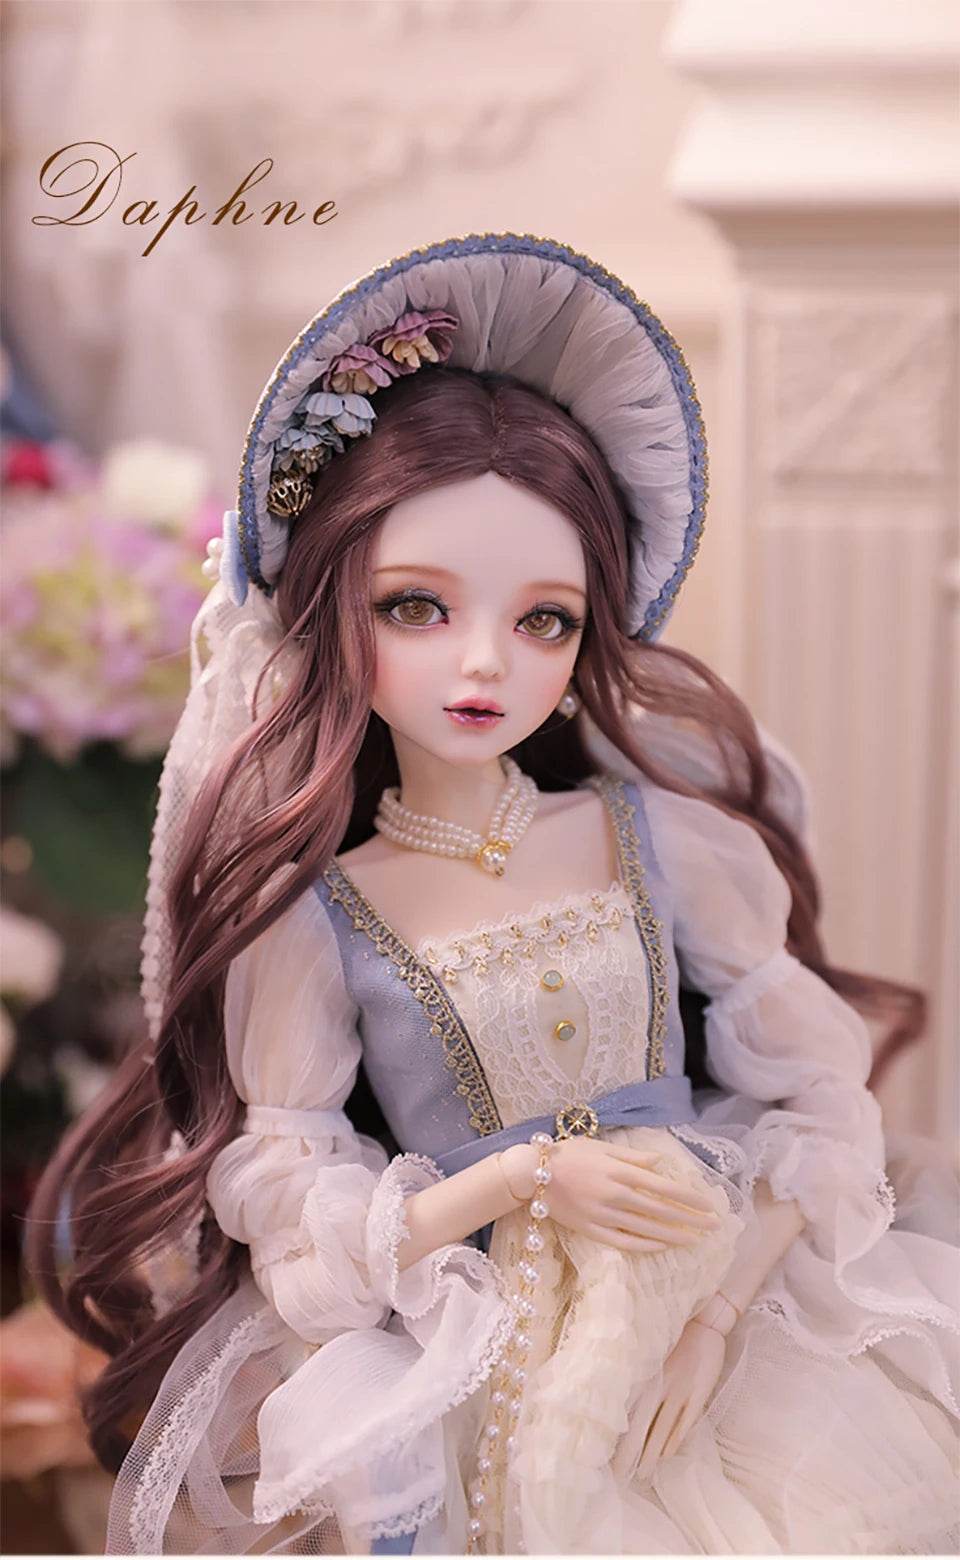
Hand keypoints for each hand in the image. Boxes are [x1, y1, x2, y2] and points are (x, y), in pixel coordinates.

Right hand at [504, 1136, 723, 1252]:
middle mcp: (617, 1196)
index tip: (710, 1206)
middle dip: (690, 1220)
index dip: (690, 1199)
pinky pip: (625, 1242)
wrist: (532, 1174)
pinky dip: (646, 1245)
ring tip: (695, 1240)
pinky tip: (662, 1246)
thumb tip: (660, 1163)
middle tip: (713, 1226)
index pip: (665, 1189)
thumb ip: (632, 1157)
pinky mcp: (592, 1230)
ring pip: (647, 1229)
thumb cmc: (568, 1154)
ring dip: (674, 1235)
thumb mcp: (602, 1147)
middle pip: (662, 1211)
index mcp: (621, 1172)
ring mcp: (605, 1216)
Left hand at [630, 1317, 726, 1477]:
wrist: (704, 1323)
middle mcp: (659, 1386)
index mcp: (645, 1375)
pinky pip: (685, 1421)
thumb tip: (620, 1397)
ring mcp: (680, 1391)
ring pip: (662, 1429)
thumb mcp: (651, 1353)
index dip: (616, 1434)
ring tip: (643, 1473)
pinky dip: (675, 1439)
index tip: (604, 1454)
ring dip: (651, 1453)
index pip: (626, 1411)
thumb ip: (639, 1374)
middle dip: (630, 1452)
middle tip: (620, 1476)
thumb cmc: (675, 1336)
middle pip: (640, 1425)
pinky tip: (667, 1455)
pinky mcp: (698, 1394)